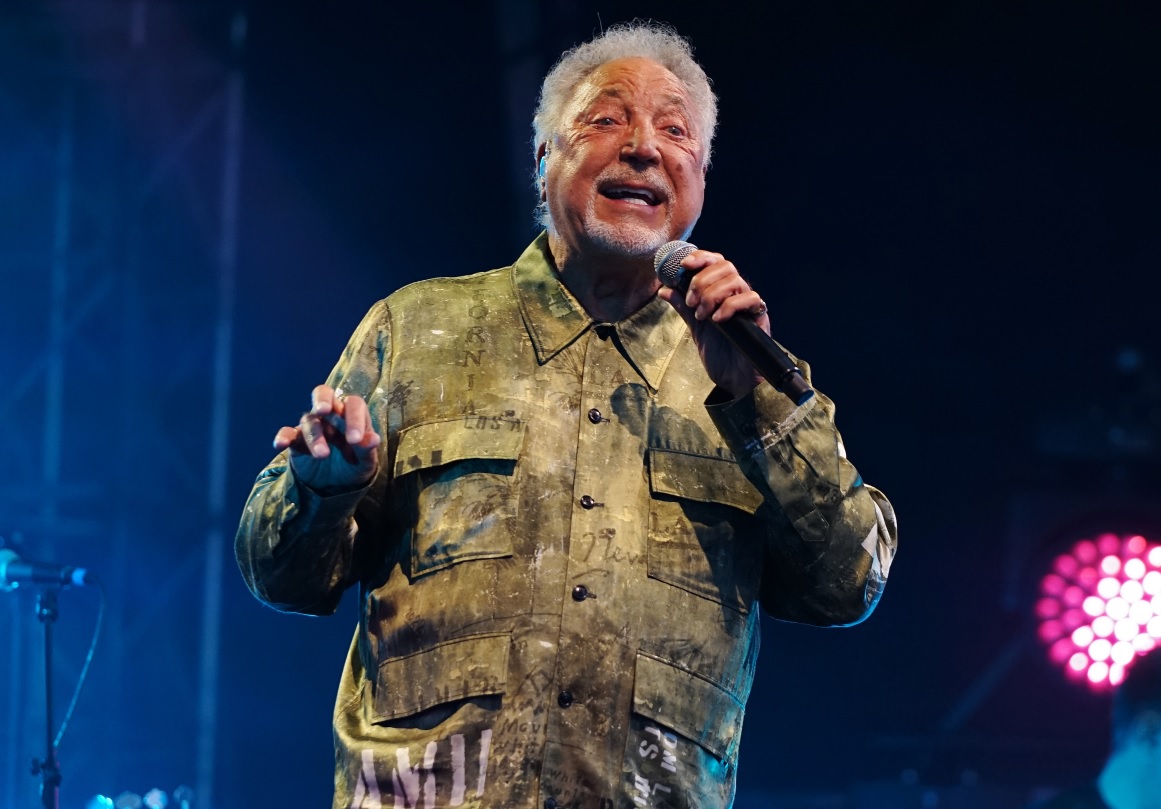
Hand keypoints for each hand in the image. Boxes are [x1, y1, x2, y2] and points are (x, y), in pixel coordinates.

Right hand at [273, 385, 380, 492]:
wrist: (335, 487)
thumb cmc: (353, 467)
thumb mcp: (365, 462)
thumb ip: (367, 450)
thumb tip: (373, 439)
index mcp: (352, 417)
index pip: (353, 405)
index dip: (354, 419)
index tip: (355, 440)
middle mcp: (331, 416)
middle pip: (324, 393)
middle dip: (322, 399)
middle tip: (323, 410)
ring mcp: (313, 427)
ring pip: (309, 421)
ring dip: (315, 437)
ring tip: (322, 455)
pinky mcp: (297, 441)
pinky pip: (288, 433)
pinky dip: (283, 436)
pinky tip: (281, 444)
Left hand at [657, 249, 769, 398]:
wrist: (732, 378)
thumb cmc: (719, 352)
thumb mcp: (695, 327)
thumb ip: (683, 307)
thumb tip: (664, 289)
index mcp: (721, 291)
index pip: (715, 262)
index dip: (701, 257)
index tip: (683, 265)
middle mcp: (736, 294)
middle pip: (725, 266)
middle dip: (703, 281)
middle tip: (692, 303)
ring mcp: (748, 304)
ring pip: (735, 280)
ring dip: (712, 295)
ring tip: (702, 315)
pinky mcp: (759, 317)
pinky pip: (750, 299)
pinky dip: (730, 306)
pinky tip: (717, 320)